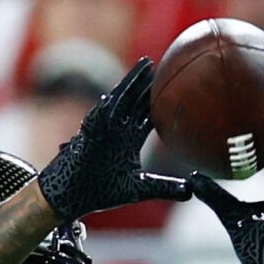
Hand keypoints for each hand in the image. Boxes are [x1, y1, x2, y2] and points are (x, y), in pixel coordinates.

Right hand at [36, 58, 190, 222]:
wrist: (71, 199)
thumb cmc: (101, 192)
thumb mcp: (139, 188)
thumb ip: (165, 188)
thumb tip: (192, 192)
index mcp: (128, 140)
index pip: (146, 115)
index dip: (157, 101)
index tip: (173, 87)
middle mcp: (117, 130)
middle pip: (134, 101)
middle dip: (146, 84)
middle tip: (159, 65)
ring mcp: (102, 130)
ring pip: (120, 101)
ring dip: (132, 83)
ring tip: (146, 65)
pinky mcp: (88, 136)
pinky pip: (98, 118)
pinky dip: (108, 107)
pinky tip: (117, 95)